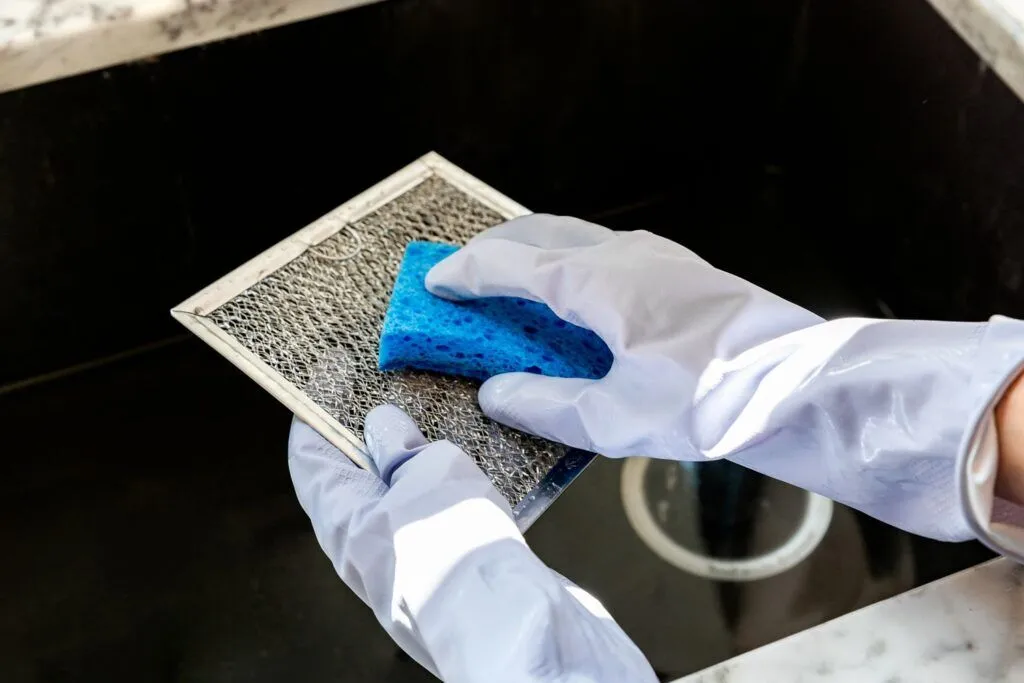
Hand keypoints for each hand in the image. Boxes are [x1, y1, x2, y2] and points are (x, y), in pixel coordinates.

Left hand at [288, 404, 656, 682]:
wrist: (517, 630)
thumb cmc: (460, 556)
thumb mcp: (429, 473)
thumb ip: (404, 447)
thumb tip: (384, 429)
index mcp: (343, 522)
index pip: (309, 457)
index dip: (316, 411)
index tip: (329, 374)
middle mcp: (367, 550)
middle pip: (354, 480)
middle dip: (370, 434)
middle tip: (390, 391)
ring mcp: (409, 567)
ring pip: (403, 502)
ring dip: (418, 462)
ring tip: (440, 422)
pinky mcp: (451, 576)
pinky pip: (441, 524)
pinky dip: (451, 493)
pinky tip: (477, 470)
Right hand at [426, 214, 1023, 543]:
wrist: (801, 385)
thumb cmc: (709, 401)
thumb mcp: (616, 419)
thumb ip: (546, 404)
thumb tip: (494, 392)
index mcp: (597, 281)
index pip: (511, 265)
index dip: (465, 274)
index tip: (432, 283)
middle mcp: (621, 254)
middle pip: (539, 235)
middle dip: (494, 253)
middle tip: (463, 281)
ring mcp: (655, 255)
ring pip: (575, 238)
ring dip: (532, 255)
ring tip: (509, 289)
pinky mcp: (678, 270)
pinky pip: (604, 251)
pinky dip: (568, 264)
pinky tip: (573, 302)